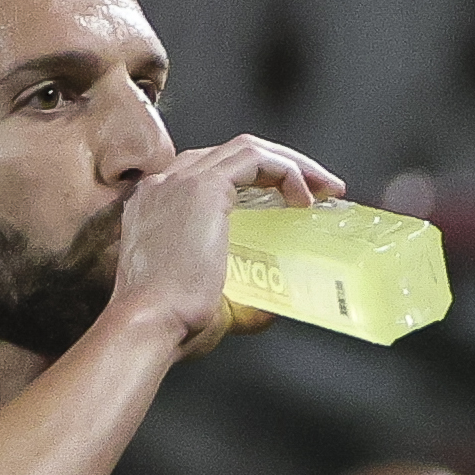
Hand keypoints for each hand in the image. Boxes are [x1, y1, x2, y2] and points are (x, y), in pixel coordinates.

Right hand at [109, 134, 343, 354]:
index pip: (213, 172)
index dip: (259, 180)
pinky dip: (287, 171)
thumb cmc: (172, 324)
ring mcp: (180, 182)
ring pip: (247, 149)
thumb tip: (276, 305)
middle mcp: (164, 185)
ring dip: (293, 164)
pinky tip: (304, 199)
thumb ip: (244, 298)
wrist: (149, 324)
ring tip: (325, 189)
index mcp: (158, 207)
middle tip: (322, 190)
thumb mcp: (214, 304)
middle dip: (284, 166)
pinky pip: (255, 160)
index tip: (293, 200)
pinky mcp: (201, 188)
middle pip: (233, 154)